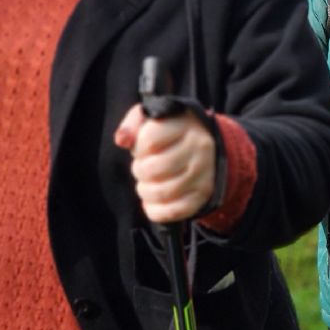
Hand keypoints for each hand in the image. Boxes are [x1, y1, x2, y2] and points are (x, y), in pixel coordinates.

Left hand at [114, 104, 215, 223]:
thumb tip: (122, 140)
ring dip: (145, 191)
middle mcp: (200, 148)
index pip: (149, 140)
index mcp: (186, 125)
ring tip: (147, 183)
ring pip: (161, 193)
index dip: (138, 148)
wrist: (206, 148)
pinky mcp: (203, 195)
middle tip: (143, 168)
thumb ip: (133, 124)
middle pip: (153, 169)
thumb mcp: (153, 118)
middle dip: (140, 171)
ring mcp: (204, 174)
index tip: (143, 149)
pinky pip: (173, 211)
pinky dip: (155, 210)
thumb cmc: (171, 132)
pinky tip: (152, 201)